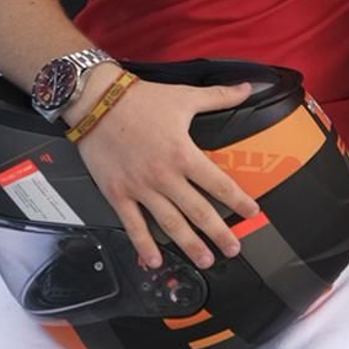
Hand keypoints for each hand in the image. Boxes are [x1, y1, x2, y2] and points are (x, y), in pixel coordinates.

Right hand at [75, 75, 260, 270]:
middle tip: (233, 249)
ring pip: (170, 224)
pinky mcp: (118, 194)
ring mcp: (140, 188)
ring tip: (205, 260)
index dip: (239, 201)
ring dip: (189, 245)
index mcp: (184, 154)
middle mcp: (165, 176)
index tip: (251, 213)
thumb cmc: (140, 99)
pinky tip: (155, 261)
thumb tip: (248, 87)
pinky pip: (133, 225)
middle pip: (199, 211)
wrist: (97, 101)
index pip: (219, 184)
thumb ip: (220, 96)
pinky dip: (144, 245)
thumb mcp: (185, 96)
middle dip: (219, 233)